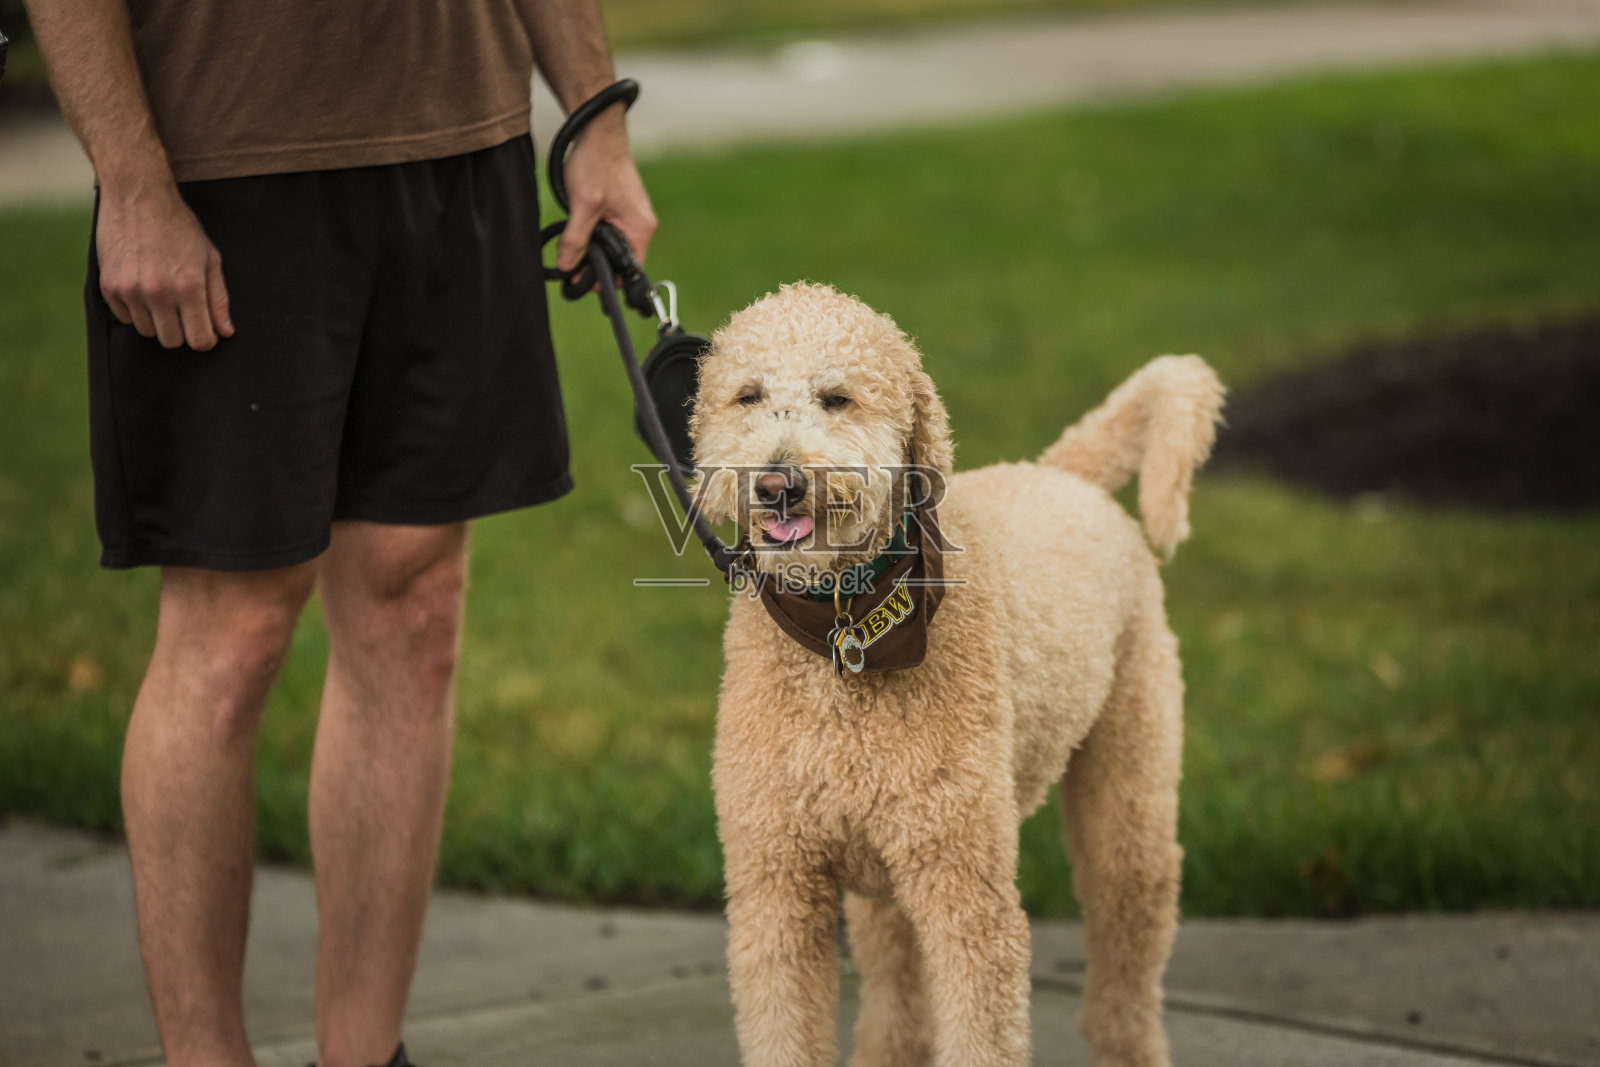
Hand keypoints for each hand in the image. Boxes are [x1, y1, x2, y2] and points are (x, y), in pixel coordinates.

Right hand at [96, 181, 232, 350]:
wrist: (138, 196)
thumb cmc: (179, 227)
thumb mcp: (210, 258)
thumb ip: (218, 299)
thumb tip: (225, 332)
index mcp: (189, 286)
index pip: (200, 340)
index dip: (205, 339)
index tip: (205, 330)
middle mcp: (159, 292)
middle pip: (172, 341)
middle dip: (181, 331)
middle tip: (182, 310)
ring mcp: (130, 290)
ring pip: (147, 332)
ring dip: (157, 320)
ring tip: (161, 293)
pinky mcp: (109, 286)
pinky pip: (125, 318)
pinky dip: (135, 309)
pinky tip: (141, 286)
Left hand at [554, 108, 656, 272]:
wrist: (598, 131)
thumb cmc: (596, 164)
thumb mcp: (583, 206)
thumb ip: (576, 239)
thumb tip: (567, 267)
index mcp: (641, 230)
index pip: (629, 272)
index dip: (606, 280)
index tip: (580, 282)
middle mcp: (642, 226)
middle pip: (620, 261)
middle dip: (597, 265)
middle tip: (570, 267)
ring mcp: (632, 217)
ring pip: (613, 246)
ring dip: (593, 249)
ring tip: (571, 248)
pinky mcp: (622, 209)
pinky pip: (610, 232)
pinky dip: (594, 235)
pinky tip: (577, 231)